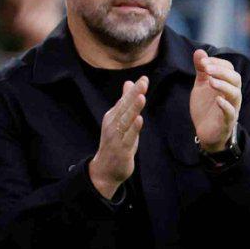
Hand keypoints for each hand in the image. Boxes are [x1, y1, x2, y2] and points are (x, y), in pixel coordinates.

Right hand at [89, 76, 147, 198]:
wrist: (105, 170)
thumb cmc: (115, 142)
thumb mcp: (120, 120)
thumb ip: (125, 102)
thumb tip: (129, 82)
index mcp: (112, 116)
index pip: (124, 100)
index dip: (134, 89)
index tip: (144, 78)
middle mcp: (112, 124)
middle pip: (125, 107)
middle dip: (134, 94)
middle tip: (143, 82)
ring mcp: (116, 137)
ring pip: (126, 120)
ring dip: (134, 108)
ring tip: (141, 97)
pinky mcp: (121, 149)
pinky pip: (128, 137)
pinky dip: (134, 128)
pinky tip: (139, 119)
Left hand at [190, 49, 241, 151]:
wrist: (205, 132)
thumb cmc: (206, 107)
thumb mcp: (201, 86)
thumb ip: (201, 70)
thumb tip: (199, 51)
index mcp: (227, 84)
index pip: (228, 68)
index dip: (217, 62)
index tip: (202, 61)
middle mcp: (232, 95)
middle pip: (235, 78)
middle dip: (221, 71)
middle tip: (206, 68)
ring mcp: (231, 108)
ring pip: (235, 94)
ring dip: (223, 85)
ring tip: (210, 81)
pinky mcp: (227, 122)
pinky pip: (231, 113)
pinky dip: (225, 105)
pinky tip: (217, 99)